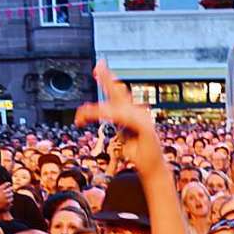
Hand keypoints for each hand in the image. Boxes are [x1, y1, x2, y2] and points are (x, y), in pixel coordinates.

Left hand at [76, 60, 164, 175]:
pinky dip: (114, 116)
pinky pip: (126, 119)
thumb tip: (105, 114)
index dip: (108, 80)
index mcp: (131, 114)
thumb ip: (117, 125)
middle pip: (119, 93)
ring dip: (97, 111)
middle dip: (107, 79)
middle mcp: (137, 113)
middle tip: (97, 66)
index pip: (118, 94)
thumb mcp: (122, 138)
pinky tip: (104, 114)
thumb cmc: (139, 154)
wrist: (152, 168)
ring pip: (115, 109)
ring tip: (81, 115)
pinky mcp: (146, 128)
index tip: (98, 68)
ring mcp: (142, 119)